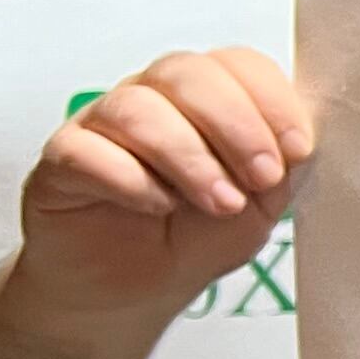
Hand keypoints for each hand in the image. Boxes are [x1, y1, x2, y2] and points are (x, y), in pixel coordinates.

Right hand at [13, 48, 313, 330]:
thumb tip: (297, 144)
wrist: (129, 294)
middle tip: (262, 178)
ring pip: (137, 108)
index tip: (298, 150)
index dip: (271, 99)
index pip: (236, 64)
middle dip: (235, 125)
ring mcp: (100, 125)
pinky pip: (86, 150)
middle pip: (186, 74)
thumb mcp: (256, 209)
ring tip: (220, 203)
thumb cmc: (192, 240)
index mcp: (204, 98)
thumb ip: (277, 172)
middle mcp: (151, 98)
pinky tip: (159, 206)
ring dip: (189, 157)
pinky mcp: (62, 161)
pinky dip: (131, 178)